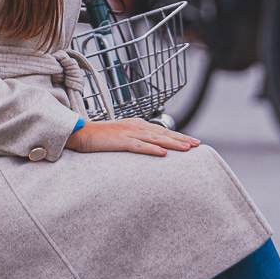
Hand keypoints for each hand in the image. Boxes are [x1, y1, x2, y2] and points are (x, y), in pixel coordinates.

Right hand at [65, 118, 201, 157]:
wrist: (82, 134)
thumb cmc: (101, 138)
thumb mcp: (122, 136)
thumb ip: (137, 140)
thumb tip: (151, 148)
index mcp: (138, 124)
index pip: (163, 131)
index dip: (179, 136)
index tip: (193, 142)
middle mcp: (137, 126)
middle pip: (164, 133)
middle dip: (181, 139)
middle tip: (197, 144)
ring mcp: (129, 133)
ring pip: (156, 138)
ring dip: (172, 143)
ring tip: (187, 148)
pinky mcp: (121, 141)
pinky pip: (140, 146)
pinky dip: (152, 149)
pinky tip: (163, 153)